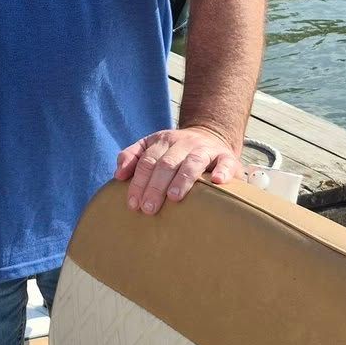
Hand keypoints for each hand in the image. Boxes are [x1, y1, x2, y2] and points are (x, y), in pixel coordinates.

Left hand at [114, 126, 241, 214]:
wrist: (210, 135)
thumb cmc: (175, 151)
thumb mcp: (151, 147)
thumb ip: (132, 157)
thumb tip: (118, 175)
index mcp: (163, 141)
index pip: (147, 162)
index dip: (138, 182)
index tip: (133, 204)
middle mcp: (184, 143)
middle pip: (166, 164)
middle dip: (155, 186)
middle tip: (149, 209)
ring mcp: (206, 149)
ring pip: (193, 162)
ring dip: (182, 179)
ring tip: (174, 197)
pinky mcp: (227, 157)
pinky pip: (225, 162)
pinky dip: (222, 171)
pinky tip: (217, 182)